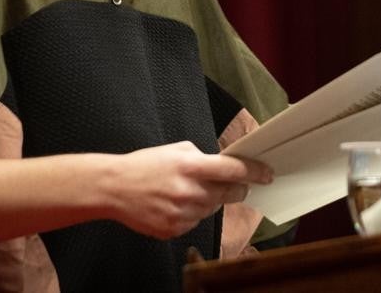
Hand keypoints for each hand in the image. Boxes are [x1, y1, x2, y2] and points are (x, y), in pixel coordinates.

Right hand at [109, 141, 272, 239]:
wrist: (114, 188)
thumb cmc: (144, 165)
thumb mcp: (176, 150)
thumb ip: (202, 157)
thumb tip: (224, 165)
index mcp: (191, 167)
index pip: (234, 171)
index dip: (255, 173)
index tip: (267, 174)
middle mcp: (190, 192)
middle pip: (230, 194)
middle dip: (236, 188)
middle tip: (232, 184)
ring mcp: (183, 214)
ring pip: (212, 209)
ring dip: (208, 200)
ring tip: (186, 191)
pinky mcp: (175, 230)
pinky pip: (196, 222)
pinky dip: (192, 213)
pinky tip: (175, 203)